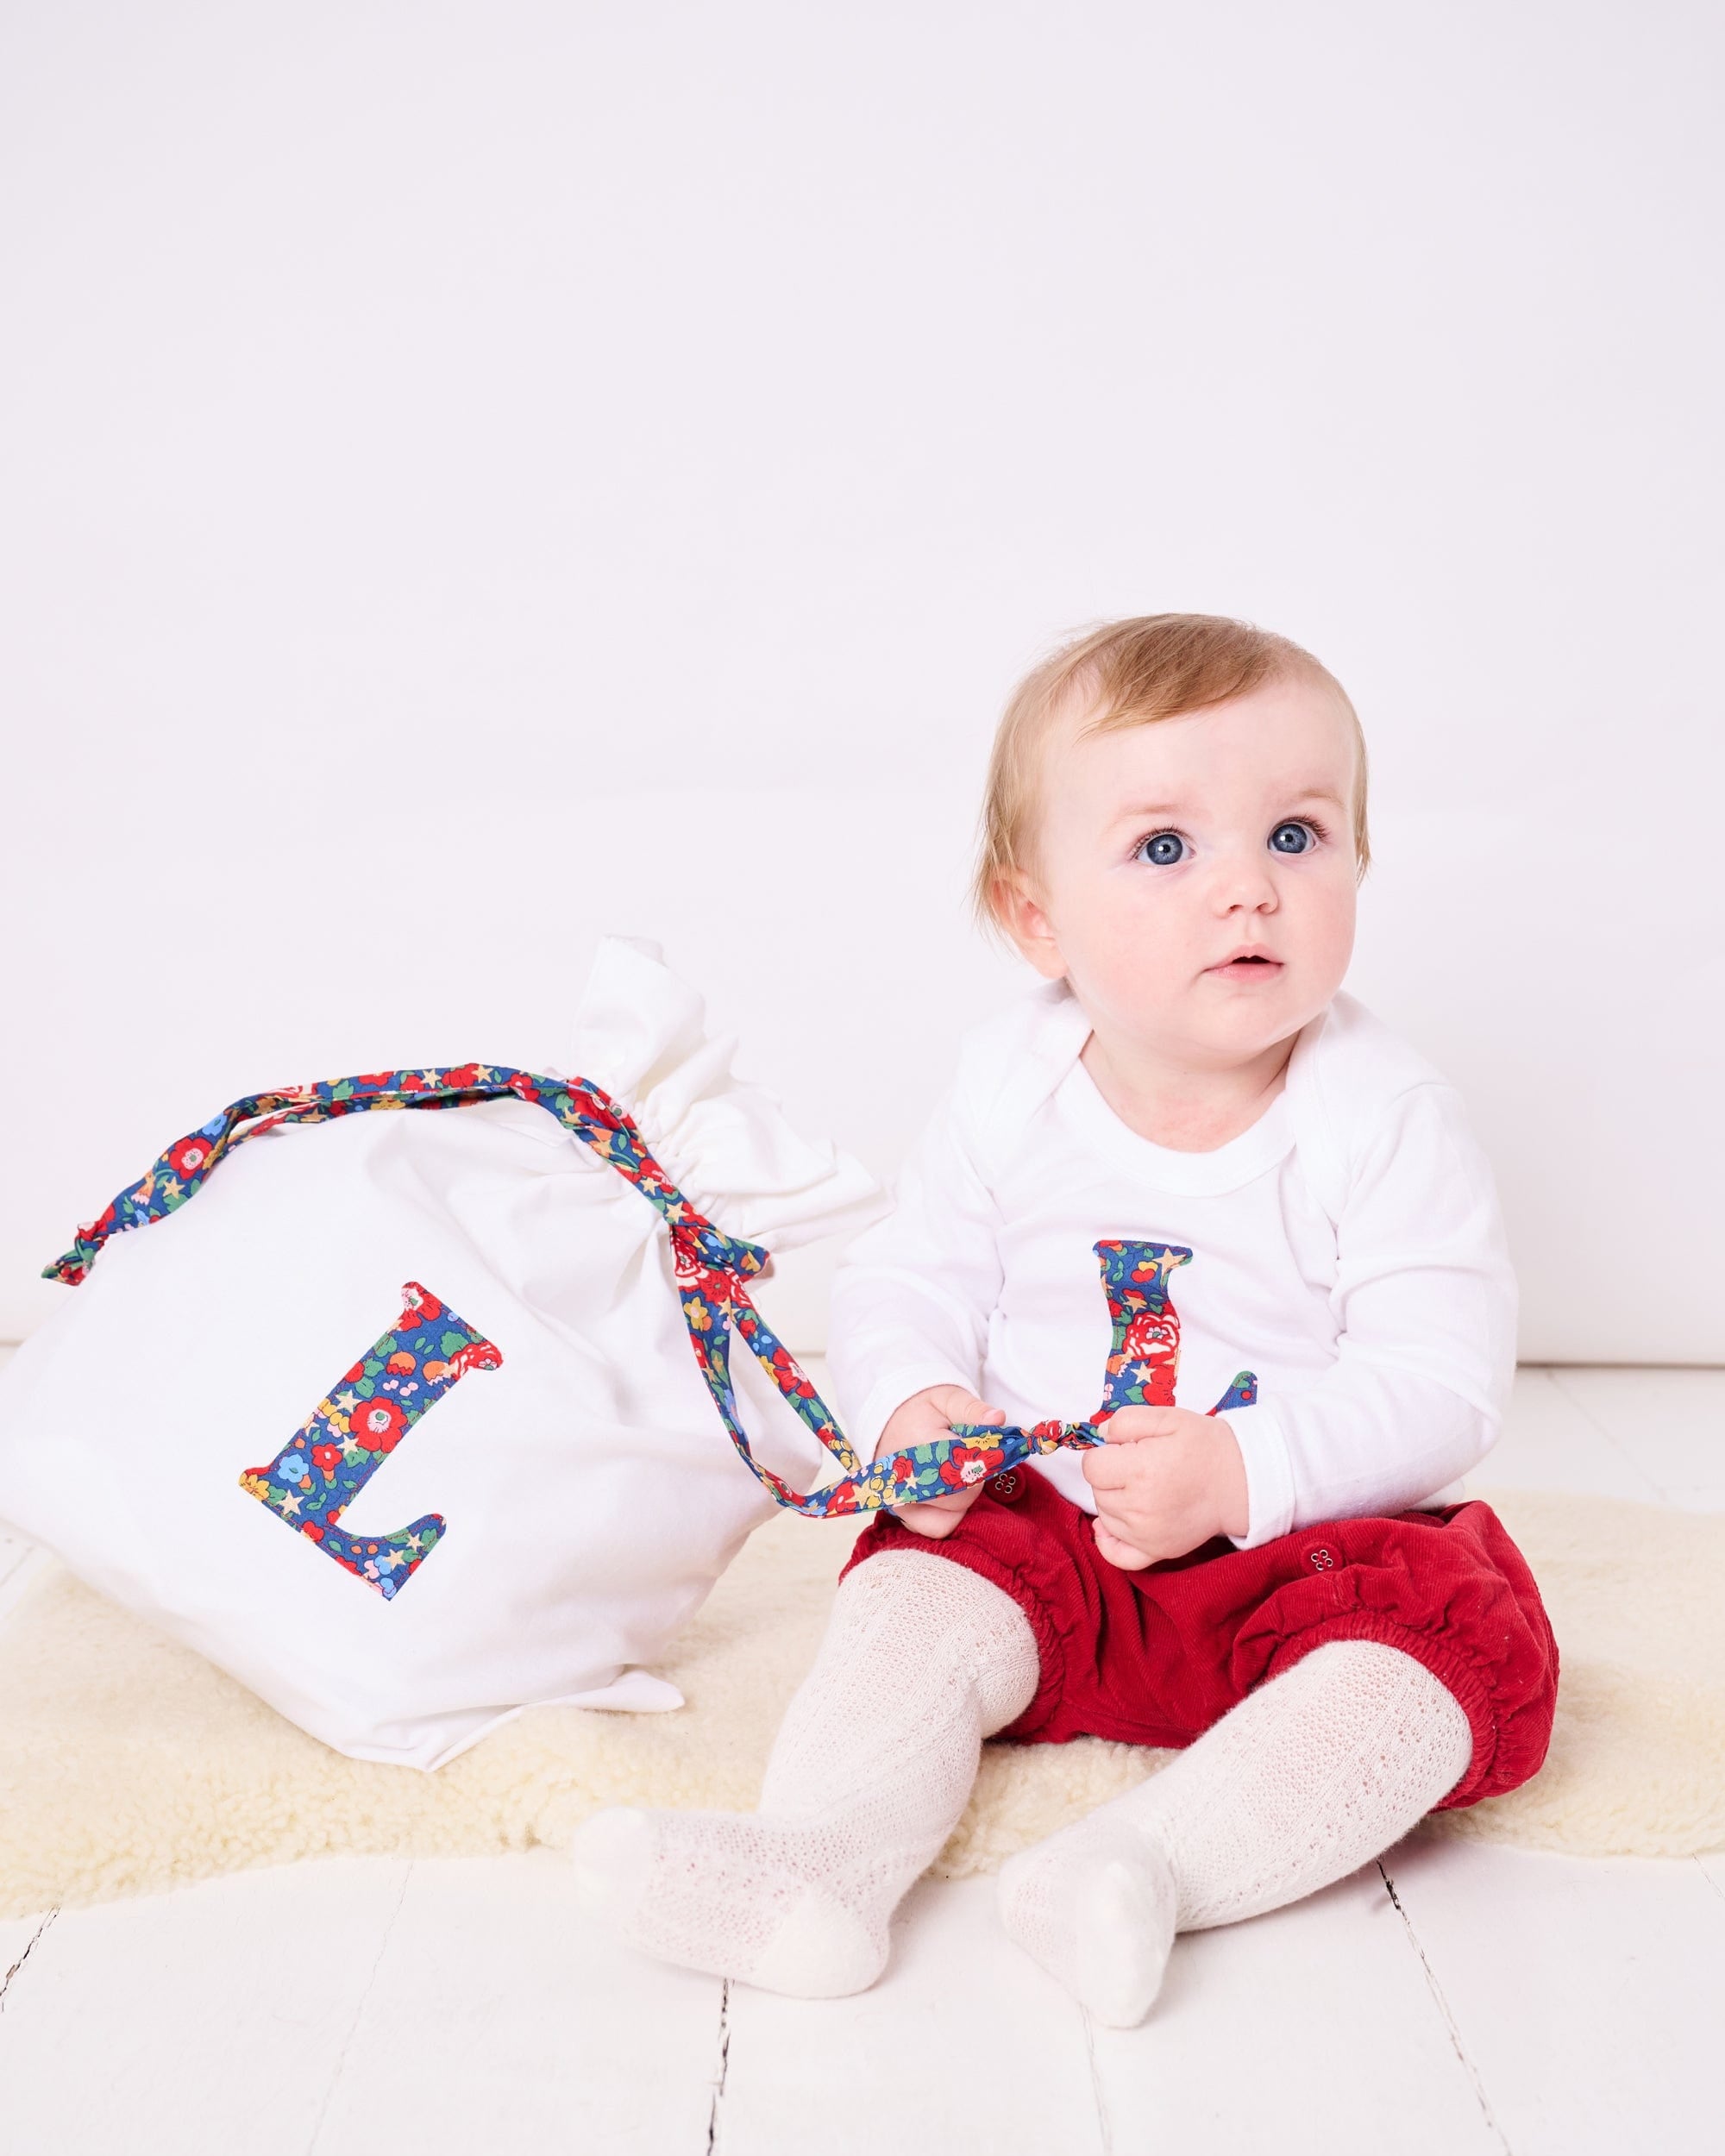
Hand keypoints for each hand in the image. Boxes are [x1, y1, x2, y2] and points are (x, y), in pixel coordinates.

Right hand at [875, 1384, 1005, 1538]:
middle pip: (961, 1497)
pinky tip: (949, 1491)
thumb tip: (998, 1418)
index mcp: (917, 1445)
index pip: (965, 1469)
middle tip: (969, 1460)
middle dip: (975, 1480)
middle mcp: (903, 1479)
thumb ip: (973, 1409)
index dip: (983, 1463)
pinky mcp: (903, 1516)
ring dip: (964, 1499)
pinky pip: (938, 1527)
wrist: (888, 1422)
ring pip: (952, 1516)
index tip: (985, 1449)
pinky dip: (951, 1514)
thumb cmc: (923, 1410)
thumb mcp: (948, 1398)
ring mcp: (900, 1502)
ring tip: (956, 1474)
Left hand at [1081, 1408, 1248, 1568]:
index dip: (1104, 1453)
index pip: (1091, 1466)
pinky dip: (1108, 1543)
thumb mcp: (1167, 1417)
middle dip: (1110, 1475)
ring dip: (1113, 1501)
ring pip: (1105, 1517)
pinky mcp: (1157, 1551)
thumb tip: (1100, 1436)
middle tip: (1139, 1465)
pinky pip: (1118, 1556)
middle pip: (1097, 1491)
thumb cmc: (1205, 1446)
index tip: (1125, 1449)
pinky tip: (1106, 1528)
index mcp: (1141, 1470)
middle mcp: (1141, 1507)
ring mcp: (1148, 1535)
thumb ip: (1125, 1421)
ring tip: (1141, 1487)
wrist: (1242, 1480)